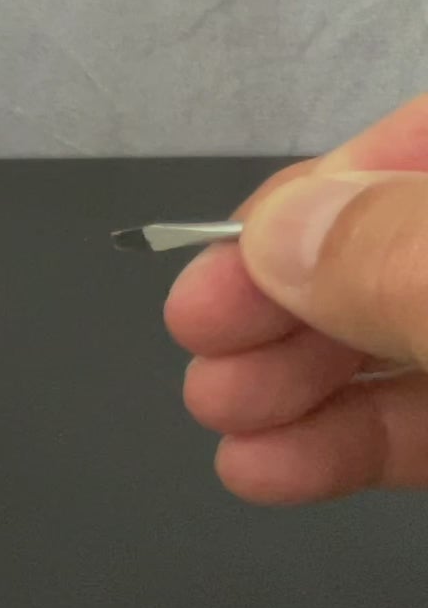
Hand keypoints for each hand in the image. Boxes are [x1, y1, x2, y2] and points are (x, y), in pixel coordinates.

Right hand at [167, 95, 427, 503]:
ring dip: (294, 375)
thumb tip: (282, 231)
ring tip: (219, 411)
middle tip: (203, 338)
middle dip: (290, 290)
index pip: (425, 140)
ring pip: (404, 333)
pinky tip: (266, 467)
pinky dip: (348, 443)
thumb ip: (412, 260)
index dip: (326, 185)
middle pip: (400, 239)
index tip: (233, 254)